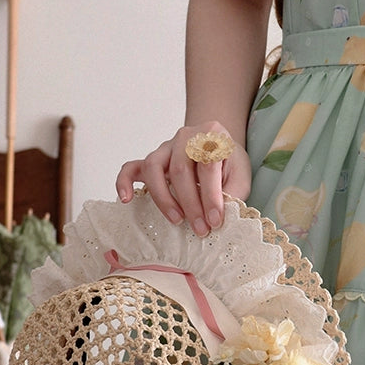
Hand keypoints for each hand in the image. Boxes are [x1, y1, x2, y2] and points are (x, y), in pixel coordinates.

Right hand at [115, 121, 251, 234]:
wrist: (215, 145)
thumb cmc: (227, 162)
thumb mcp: (240, 174)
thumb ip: (233, 191)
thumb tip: (220, 215)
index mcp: (211, 135)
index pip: (207, 166)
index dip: (211, 196)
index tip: (215, 220)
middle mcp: (185, 137)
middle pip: (180, 170)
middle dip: (191, 204)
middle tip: (200, 229)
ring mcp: (165, 147)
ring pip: (153, 167)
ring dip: (164, 198)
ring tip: (176, 220)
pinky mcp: (151, 159)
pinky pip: (130, 167)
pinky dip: (124, 182)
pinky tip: (126, 199)